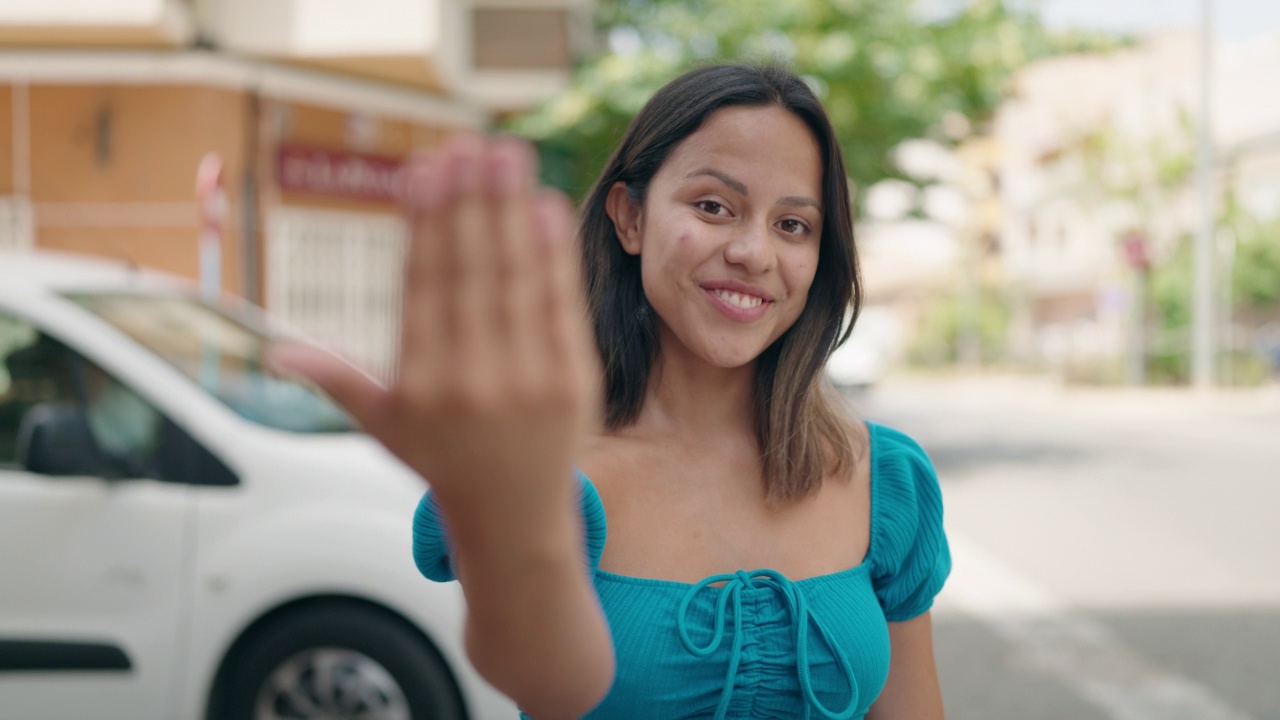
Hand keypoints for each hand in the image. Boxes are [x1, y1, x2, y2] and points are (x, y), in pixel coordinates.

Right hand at [271, 134, 599, 512]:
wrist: (514, 521)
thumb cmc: (443, 463)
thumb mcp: (382, 426)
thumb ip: (337, 379)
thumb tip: (277, 351)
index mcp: (419, 385)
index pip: (421, 286)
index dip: (425, 224)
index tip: (425, 168)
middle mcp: (470, 382)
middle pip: (468, 273)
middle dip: (469, 202)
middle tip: (469, 144)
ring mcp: (527, 381)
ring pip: (514, 280)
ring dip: (510, 212)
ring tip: (506, 155)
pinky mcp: (572, 380)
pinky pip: (560, 307)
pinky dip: (554, 257)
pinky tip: (544, 207)